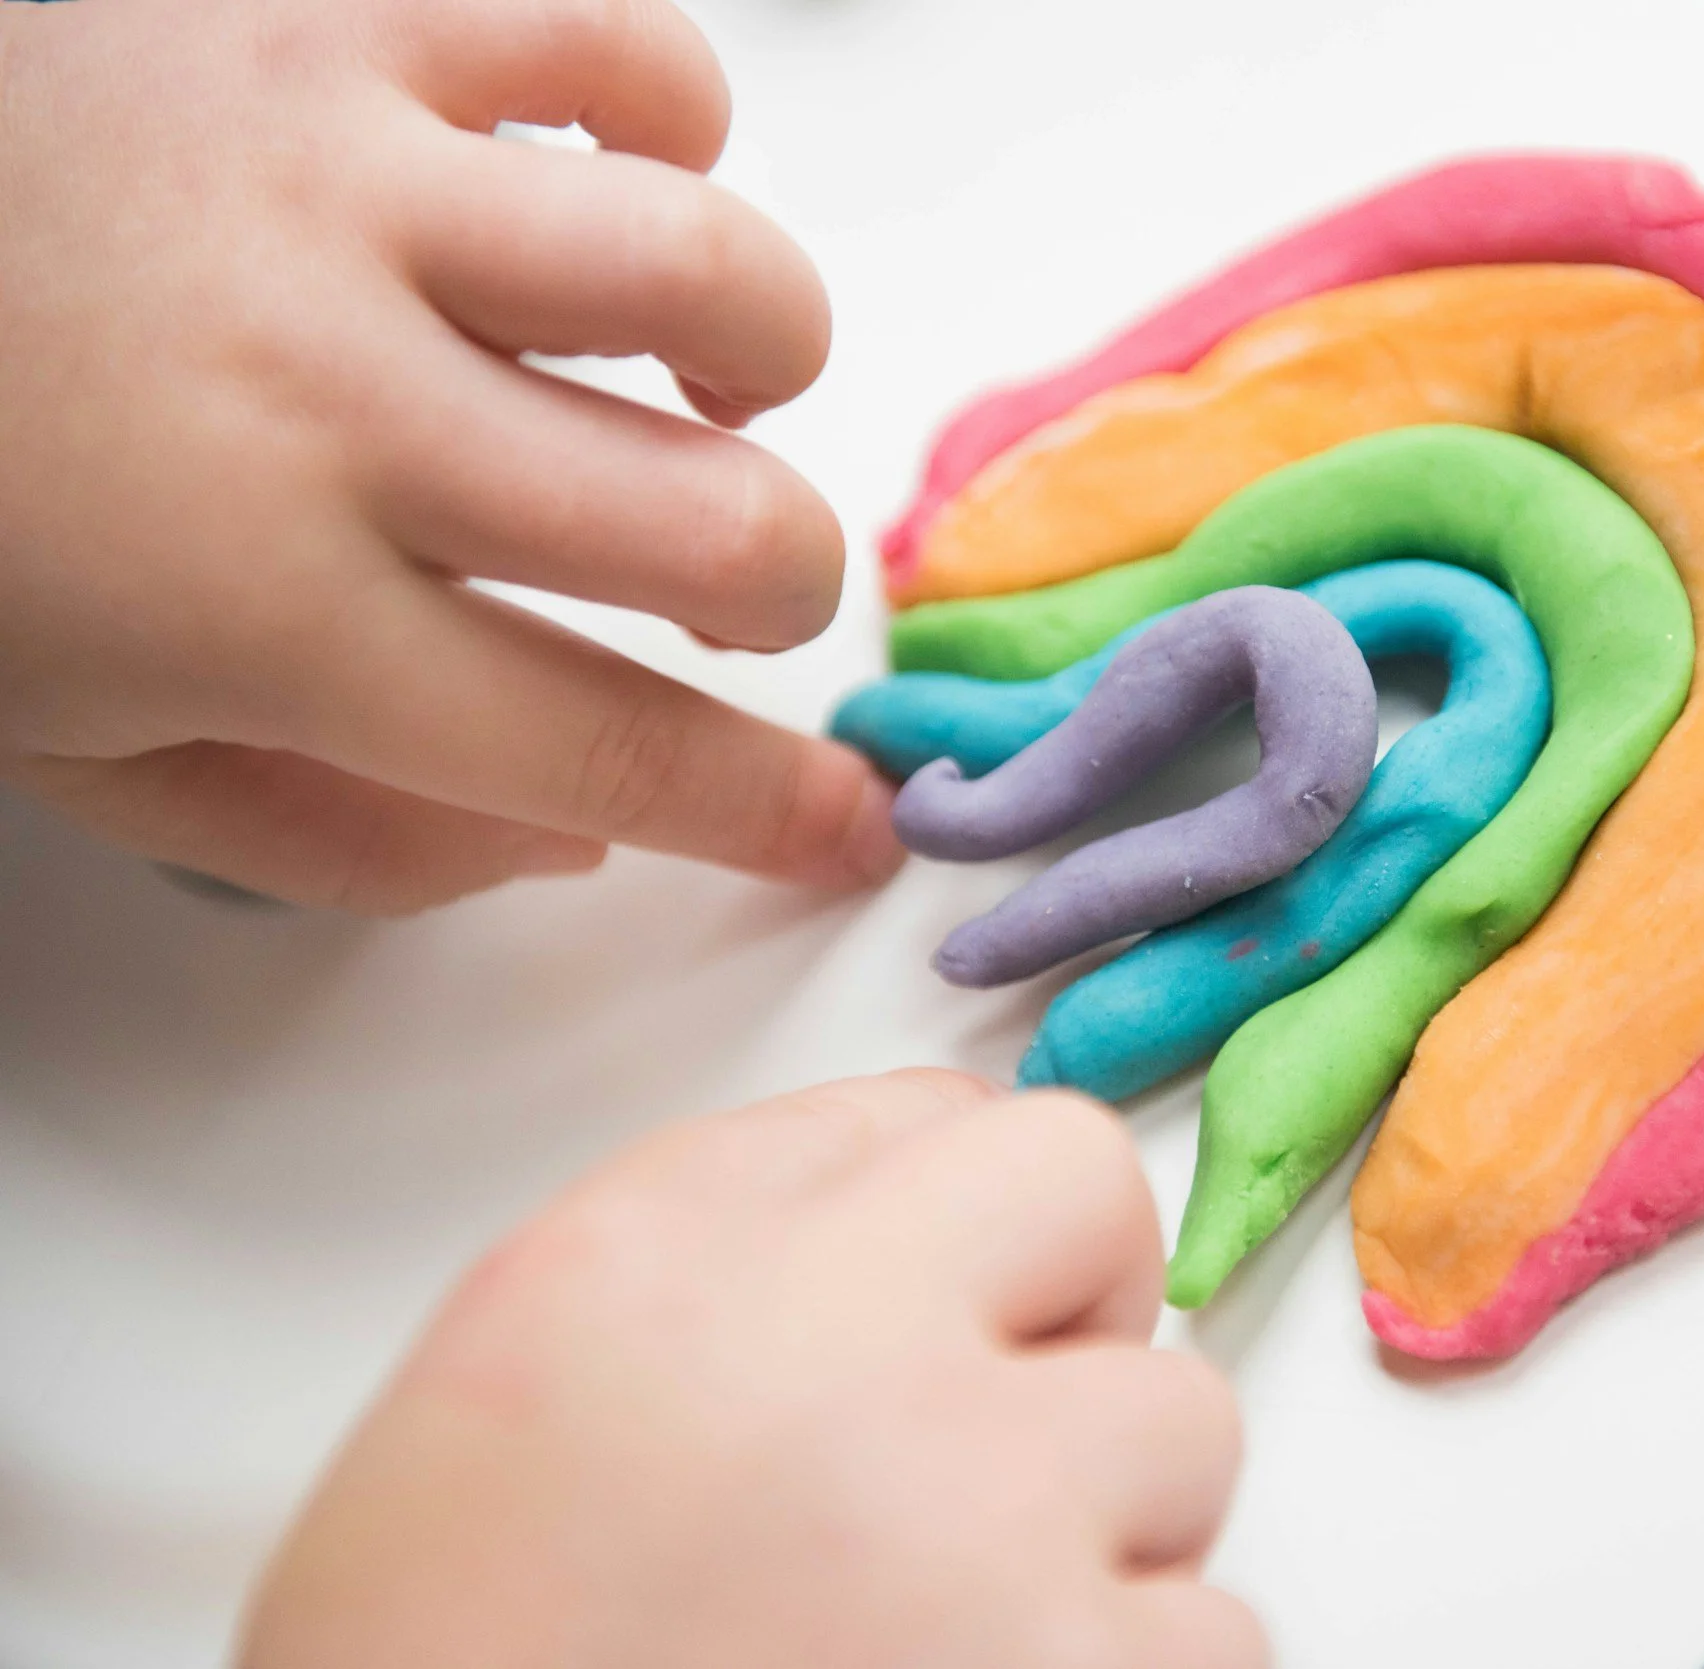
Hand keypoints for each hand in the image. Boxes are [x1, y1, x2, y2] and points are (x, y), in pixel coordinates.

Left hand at [0, 0, 900, 911]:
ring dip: (762, 359)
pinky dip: (669, 127)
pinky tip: (599, 187)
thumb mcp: (75, 736)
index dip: (764, 814)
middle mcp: (324, 391)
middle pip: (717, 533)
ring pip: (712, 277)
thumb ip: (335, 831)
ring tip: (705, 379)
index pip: (601, 751)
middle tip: (729, 588)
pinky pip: (621, 47)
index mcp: (251, 603)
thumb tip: (564, 837)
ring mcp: (336, 175)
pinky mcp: (337, 9)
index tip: (842, 825)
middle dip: (783, 597)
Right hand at [241, 1071, 1264, 1668]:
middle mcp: (842, 1359)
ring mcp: (980, 1534)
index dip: (982, 1220)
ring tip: (959, 1608)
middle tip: (983, 1440)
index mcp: (680, 1259)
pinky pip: (1214, 1633)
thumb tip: (940, 1148)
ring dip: (1105, 1514)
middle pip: (1108, 1220)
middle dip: (1068, 1320)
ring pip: (1185, 1430)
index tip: (962, 1300)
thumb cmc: (451, 1652)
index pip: (965, 1120)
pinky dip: (1130, 1666)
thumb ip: (743, 1205)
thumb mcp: (532, 1346)